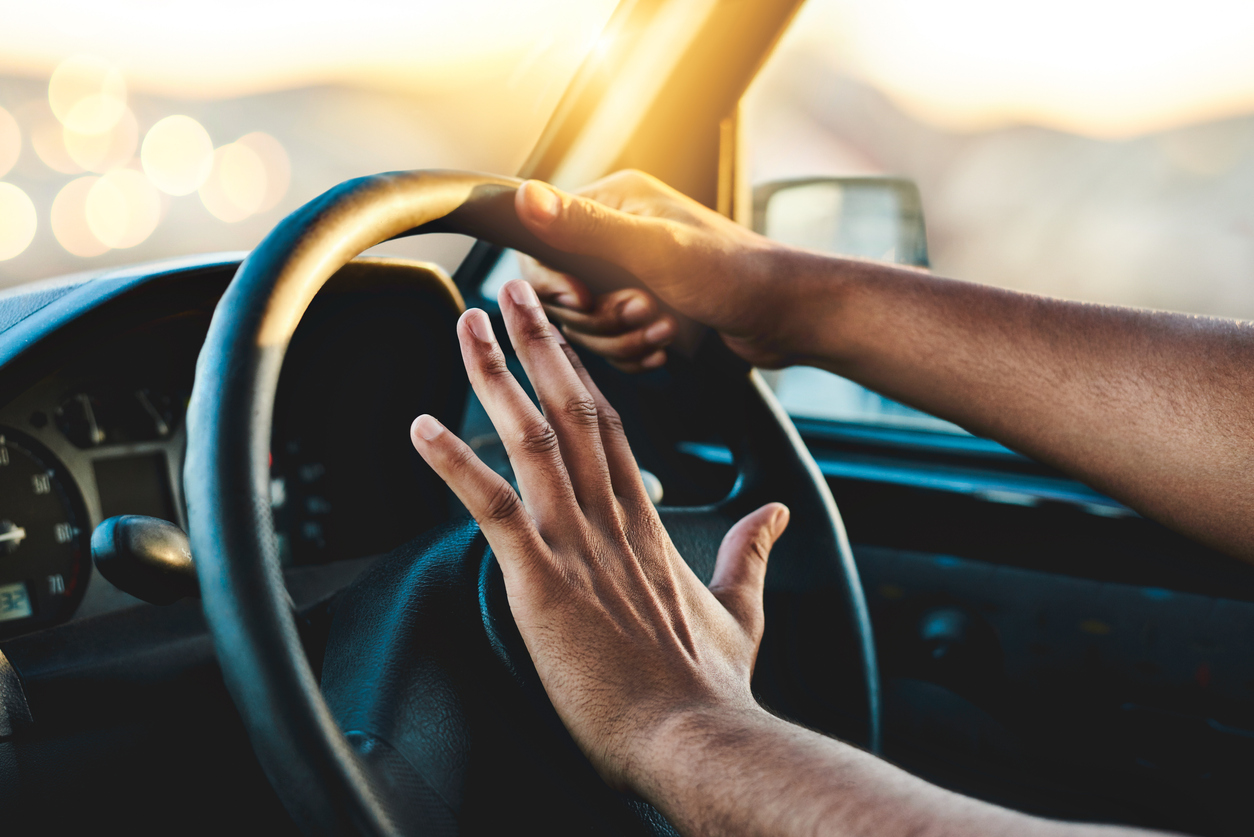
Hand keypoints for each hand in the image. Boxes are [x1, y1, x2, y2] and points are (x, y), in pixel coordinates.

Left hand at [409, 278, 788, 790]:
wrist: (696, 737)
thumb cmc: (711, 686)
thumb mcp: (742, 610)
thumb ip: (752, 554)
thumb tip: (778, 518)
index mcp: (646, 523)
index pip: (609, 428)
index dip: (577, 374)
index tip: (556, 334)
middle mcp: (610, 518)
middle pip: (570, 409)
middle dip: (536, 343)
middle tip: (509, 290)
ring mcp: (576, 544)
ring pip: (531, 438)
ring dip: (493, 377)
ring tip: (466, 325)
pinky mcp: (543, 581)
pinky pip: (492, 508)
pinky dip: (454, 465)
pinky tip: (420, 428)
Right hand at [514, 170, 798, 370]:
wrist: (787, 316)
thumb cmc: (733, 274)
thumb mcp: (654, 250)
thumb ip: (586, 227)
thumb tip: (525, 197)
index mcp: (613, 202)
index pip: (540, 244)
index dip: (553, 283)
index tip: (582, 300)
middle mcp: (615, 235)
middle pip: (561, 292)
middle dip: (600, 316)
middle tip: (645, 311)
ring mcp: (629, 275)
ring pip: (585, 324)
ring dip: (620, 337)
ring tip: (663, 329)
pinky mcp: (643, 309)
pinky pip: (610, 343)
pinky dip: (633, 352)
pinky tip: (665, 346)